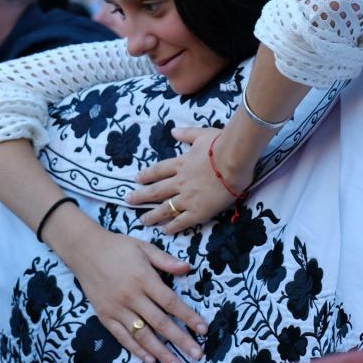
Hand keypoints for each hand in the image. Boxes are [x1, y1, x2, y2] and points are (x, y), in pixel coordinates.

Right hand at [52, 217, 207, 362]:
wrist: (84, 250)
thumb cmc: (117, 247)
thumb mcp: (143, 247)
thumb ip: (165, 260)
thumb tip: (188, 268)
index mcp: (143, 279)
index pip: (170, 302)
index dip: (188, 317)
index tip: (204, 330)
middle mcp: (131, 297)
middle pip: (160, 323)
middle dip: (180, 340)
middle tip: (197, 355)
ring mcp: (117, 309)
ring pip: (142, 335)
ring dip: (161, 352)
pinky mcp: (105, 316)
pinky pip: (122, 337)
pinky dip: (136, 350)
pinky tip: (151, 360)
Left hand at [128, 127, 247, 234]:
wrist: (234, 160)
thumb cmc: (221, 144)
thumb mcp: (202, 134)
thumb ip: (187, 133)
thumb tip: (173, 131)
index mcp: (181, 163)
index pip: (158, 170)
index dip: (147, 175)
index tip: (137, 179)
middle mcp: (180, 182)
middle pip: (156, 191)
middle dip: (141, 196)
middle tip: (128, 200)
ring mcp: (187, 197)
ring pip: (165, 208)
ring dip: (152, 215)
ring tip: (142, 221)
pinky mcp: (199, 211)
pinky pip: (182, 221)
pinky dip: (172, 226)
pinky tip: (164, 231)